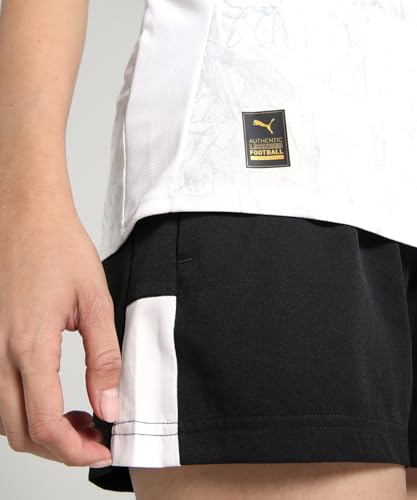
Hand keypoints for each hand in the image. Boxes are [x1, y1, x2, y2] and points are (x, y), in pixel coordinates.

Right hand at [0, 204, 120, 467]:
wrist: (24, 214)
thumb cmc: (57, 247)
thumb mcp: (94, 301)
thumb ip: (103, 358)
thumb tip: (110, 404)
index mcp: (29, 346)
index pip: (45, 424)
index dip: (76, 449)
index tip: (103, 446)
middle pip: (19, 432)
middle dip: (59, 446)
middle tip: (95, 434)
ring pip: (1, 419)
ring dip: (37, 429)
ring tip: (75, 417)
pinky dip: (19, 408)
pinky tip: (46, 395)